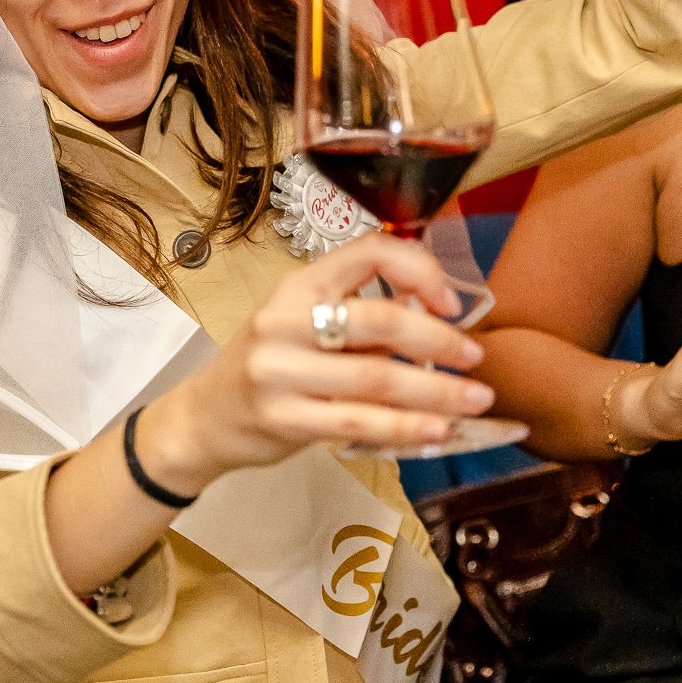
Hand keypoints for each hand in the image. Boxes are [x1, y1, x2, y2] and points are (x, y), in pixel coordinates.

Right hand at [141, 234, 491, 490]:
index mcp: (298, 284)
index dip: (419, 271)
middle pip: (378, 321)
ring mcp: (279, 370)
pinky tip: (437, 430)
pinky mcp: (283, 418)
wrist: (205, 416)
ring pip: (375, 377)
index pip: (368, 252)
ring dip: (436, 390)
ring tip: (475, 399)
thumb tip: (438, 318)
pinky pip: (358, 422)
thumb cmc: (272, 364)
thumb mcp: (304, 322)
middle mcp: (284, 319)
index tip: (450, 303)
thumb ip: (361, 316)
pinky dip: (405, 427)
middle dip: (438, 340)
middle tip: (475, 357)